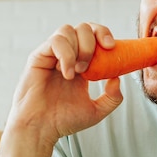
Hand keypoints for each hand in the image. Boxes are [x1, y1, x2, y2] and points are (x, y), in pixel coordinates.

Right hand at [4, 23, 123, 149]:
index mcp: (81, 63)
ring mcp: (52, 55)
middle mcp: (67, 55)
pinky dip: (66, 54)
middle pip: (83, 27)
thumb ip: (113, 97)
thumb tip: (118, 78)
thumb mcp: (97, 111)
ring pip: (68, 30)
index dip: (104, 34)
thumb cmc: (63, 120)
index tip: (112, 46)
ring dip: (79, 47)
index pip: (94, 36)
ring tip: (79, 71)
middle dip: (93, 39)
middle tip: (94, 62)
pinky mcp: (38, 57)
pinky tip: (68, 73)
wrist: (42, 129)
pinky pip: (54, 42)